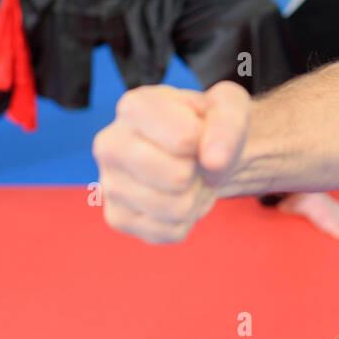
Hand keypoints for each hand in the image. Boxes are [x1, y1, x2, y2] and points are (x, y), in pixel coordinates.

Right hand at [93, 81, 249, 244]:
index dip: (206, 140)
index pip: (185, 139)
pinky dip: (185, 219)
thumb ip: (228, 121)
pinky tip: (173, 196)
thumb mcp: (230, 107)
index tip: (198, 132)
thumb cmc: (209, 125)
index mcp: (134, 106)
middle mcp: (110, 144)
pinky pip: (169, 231)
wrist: (199, 152)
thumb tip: (214, 160)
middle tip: (191, 159)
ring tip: (183, 176)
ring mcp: (109, 183)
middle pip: (177, 177)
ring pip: (174, 208)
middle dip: (198, 171)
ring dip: (193, 195)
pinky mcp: (117, 217)